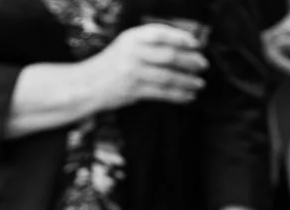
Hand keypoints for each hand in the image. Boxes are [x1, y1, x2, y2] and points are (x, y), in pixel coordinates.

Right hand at [78, 22, 207, 111]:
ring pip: (169, 77)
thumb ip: (149, 43)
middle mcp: (133, 52)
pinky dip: (178, 95)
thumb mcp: (126, 45)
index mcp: (132, 37)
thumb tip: (181, 47)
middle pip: (170, 55)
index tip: (196, 44)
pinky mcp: (133, 90)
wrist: (86, 84)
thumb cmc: (111, 65)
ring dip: (188, 81)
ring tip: (199, 84)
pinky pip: (162, 93)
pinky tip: (188, 96)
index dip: (182, 38)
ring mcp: (133, 72)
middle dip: (190, 61)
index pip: (162, 33)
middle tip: (203, 65)